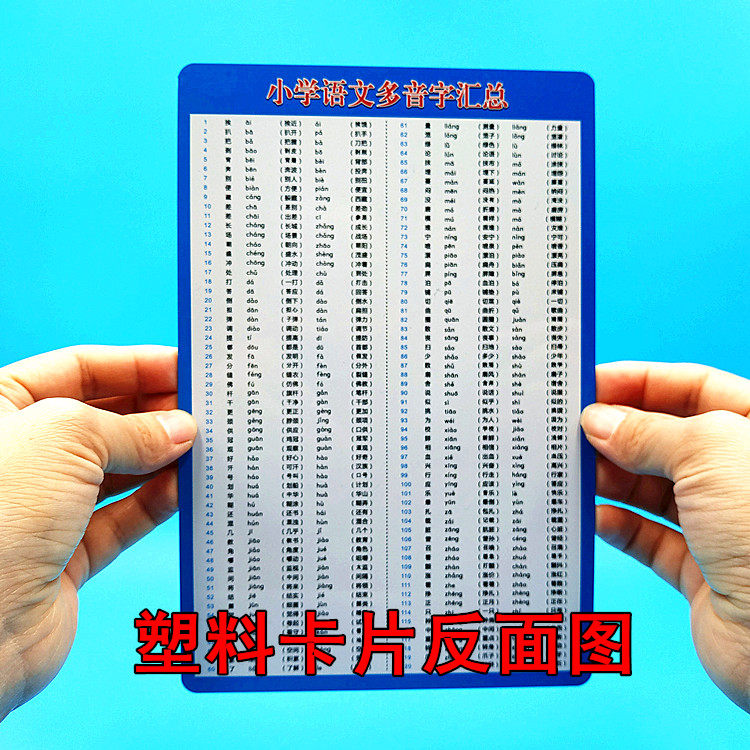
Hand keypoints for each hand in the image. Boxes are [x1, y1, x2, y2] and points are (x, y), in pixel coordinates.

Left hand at [0, 345, 195, 719]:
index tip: (186, 367)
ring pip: (117, 471)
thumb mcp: (66, 438)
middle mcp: (19, 456)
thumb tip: (180, 429)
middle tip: (204, 410)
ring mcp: (42, 507)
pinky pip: (122, 519)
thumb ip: (131, 428)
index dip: (136, 365)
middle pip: (102, 420)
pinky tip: (186, 487)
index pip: (78, 369)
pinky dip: (156, 502)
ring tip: (205, 447)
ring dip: (162, 458)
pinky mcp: (65, 556)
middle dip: (154, 413)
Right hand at [581, 362, 749, 712]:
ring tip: (571, 471)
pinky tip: (594, 517)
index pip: (696, 389)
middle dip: (617, 432)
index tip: (590, 384)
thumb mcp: (709, 453)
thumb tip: (599, 421)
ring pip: (653, 490)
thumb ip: (647, 432)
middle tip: (569, 429)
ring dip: (610, 479)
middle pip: (668, 439)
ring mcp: (723, 527)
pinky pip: (649, 540)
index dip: (641, 382)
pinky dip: (618, 527)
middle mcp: (741, 478)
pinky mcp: (703, 574)